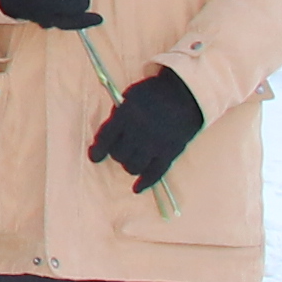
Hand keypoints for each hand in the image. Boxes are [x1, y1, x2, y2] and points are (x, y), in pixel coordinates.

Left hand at [86, 70, 205, 190]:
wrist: (187, 94)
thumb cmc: (154, 93)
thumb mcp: (130, 96)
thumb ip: (118, 115)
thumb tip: (108, 136)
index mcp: (126, 115)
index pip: (105, 138)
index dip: (97, 150)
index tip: (94, 156)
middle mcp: (138, 132)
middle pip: (119, 154)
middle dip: (117, 153)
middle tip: (121, 150)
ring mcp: (155, 144)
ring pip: (133, 166)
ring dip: (129, 165)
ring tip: (132, 160)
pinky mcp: (170, 153)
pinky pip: (154, 173)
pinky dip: (144, 183)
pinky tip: (136, 188)